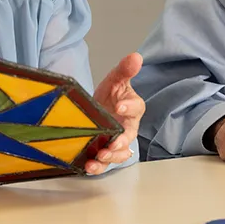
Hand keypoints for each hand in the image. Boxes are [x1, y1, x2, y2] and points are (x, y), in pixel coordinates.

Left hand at [84, 53, 144, 174]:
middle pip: (129, 137)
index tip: (120, 105)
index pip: (136, 107)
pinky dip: (97, 167)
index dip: (130, 106)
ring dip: (110, 158)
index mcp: (132, 108)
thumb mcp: (115, 80)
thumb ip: (125, 70)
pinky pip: (104, 163)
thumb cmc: (111, 96)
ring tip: (99, 158)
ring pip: (118, 154)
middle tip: (112, 143)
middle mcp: (127, 127)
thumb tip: (135, 56)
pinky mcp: (104, 152)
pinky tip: (88, 166)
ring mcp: (116, 142)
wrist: (99, 110)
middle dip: (121, 142)